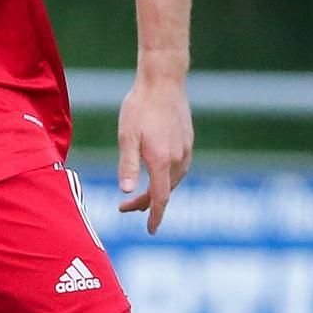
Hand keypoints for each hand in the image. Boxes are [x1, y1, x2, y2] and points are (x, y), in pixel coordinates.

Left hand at [117, 72, 194, 230]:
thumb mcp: (126, 137)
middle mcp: (178, 159)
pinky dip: (167, 179)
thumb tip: (127, 192)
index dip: (155, 216)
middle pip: (165, 192)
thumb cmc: (139, 107)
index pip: (160, 198)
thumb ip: (128, 166)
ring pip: (174, 182)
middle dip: (147, 204)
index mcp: (161, 160)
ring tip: (140, 197)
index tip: (150, 231)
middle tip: (124, 208)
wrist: (164, 81)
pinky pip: (180, 169)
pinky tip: (157, 177)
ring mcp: (186, 150)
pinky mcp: (188, 142)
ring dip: (158, 192)